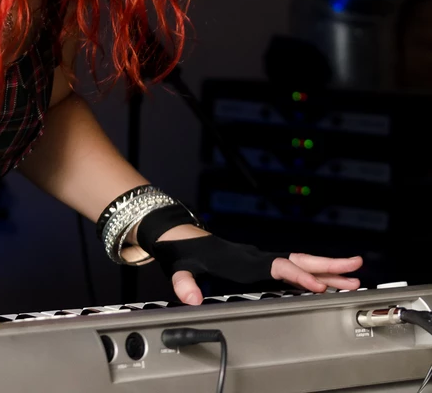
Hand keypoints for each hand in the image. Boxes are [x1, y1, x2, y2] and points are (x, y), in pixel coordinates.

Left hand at [130, 221, 362, 305]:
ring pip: (300, 264)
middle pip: (298, 260)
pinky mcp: (261, 267)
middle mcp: (257, 258)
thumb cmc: (183, 253)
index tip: (319, 286)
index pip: (277, 268)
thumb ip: (184, 283)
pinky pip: (293, 272)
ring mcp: (261, 261)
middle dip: (328, 265)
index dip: (298, 277)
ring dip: (327, 271)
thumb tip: (190, 297)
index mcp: (243, 261)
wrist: (179, 238)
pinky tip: (327, 285)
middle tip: (356, 268)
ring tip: (354, 278)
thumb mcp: (180, 268)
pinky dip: (312, 277)